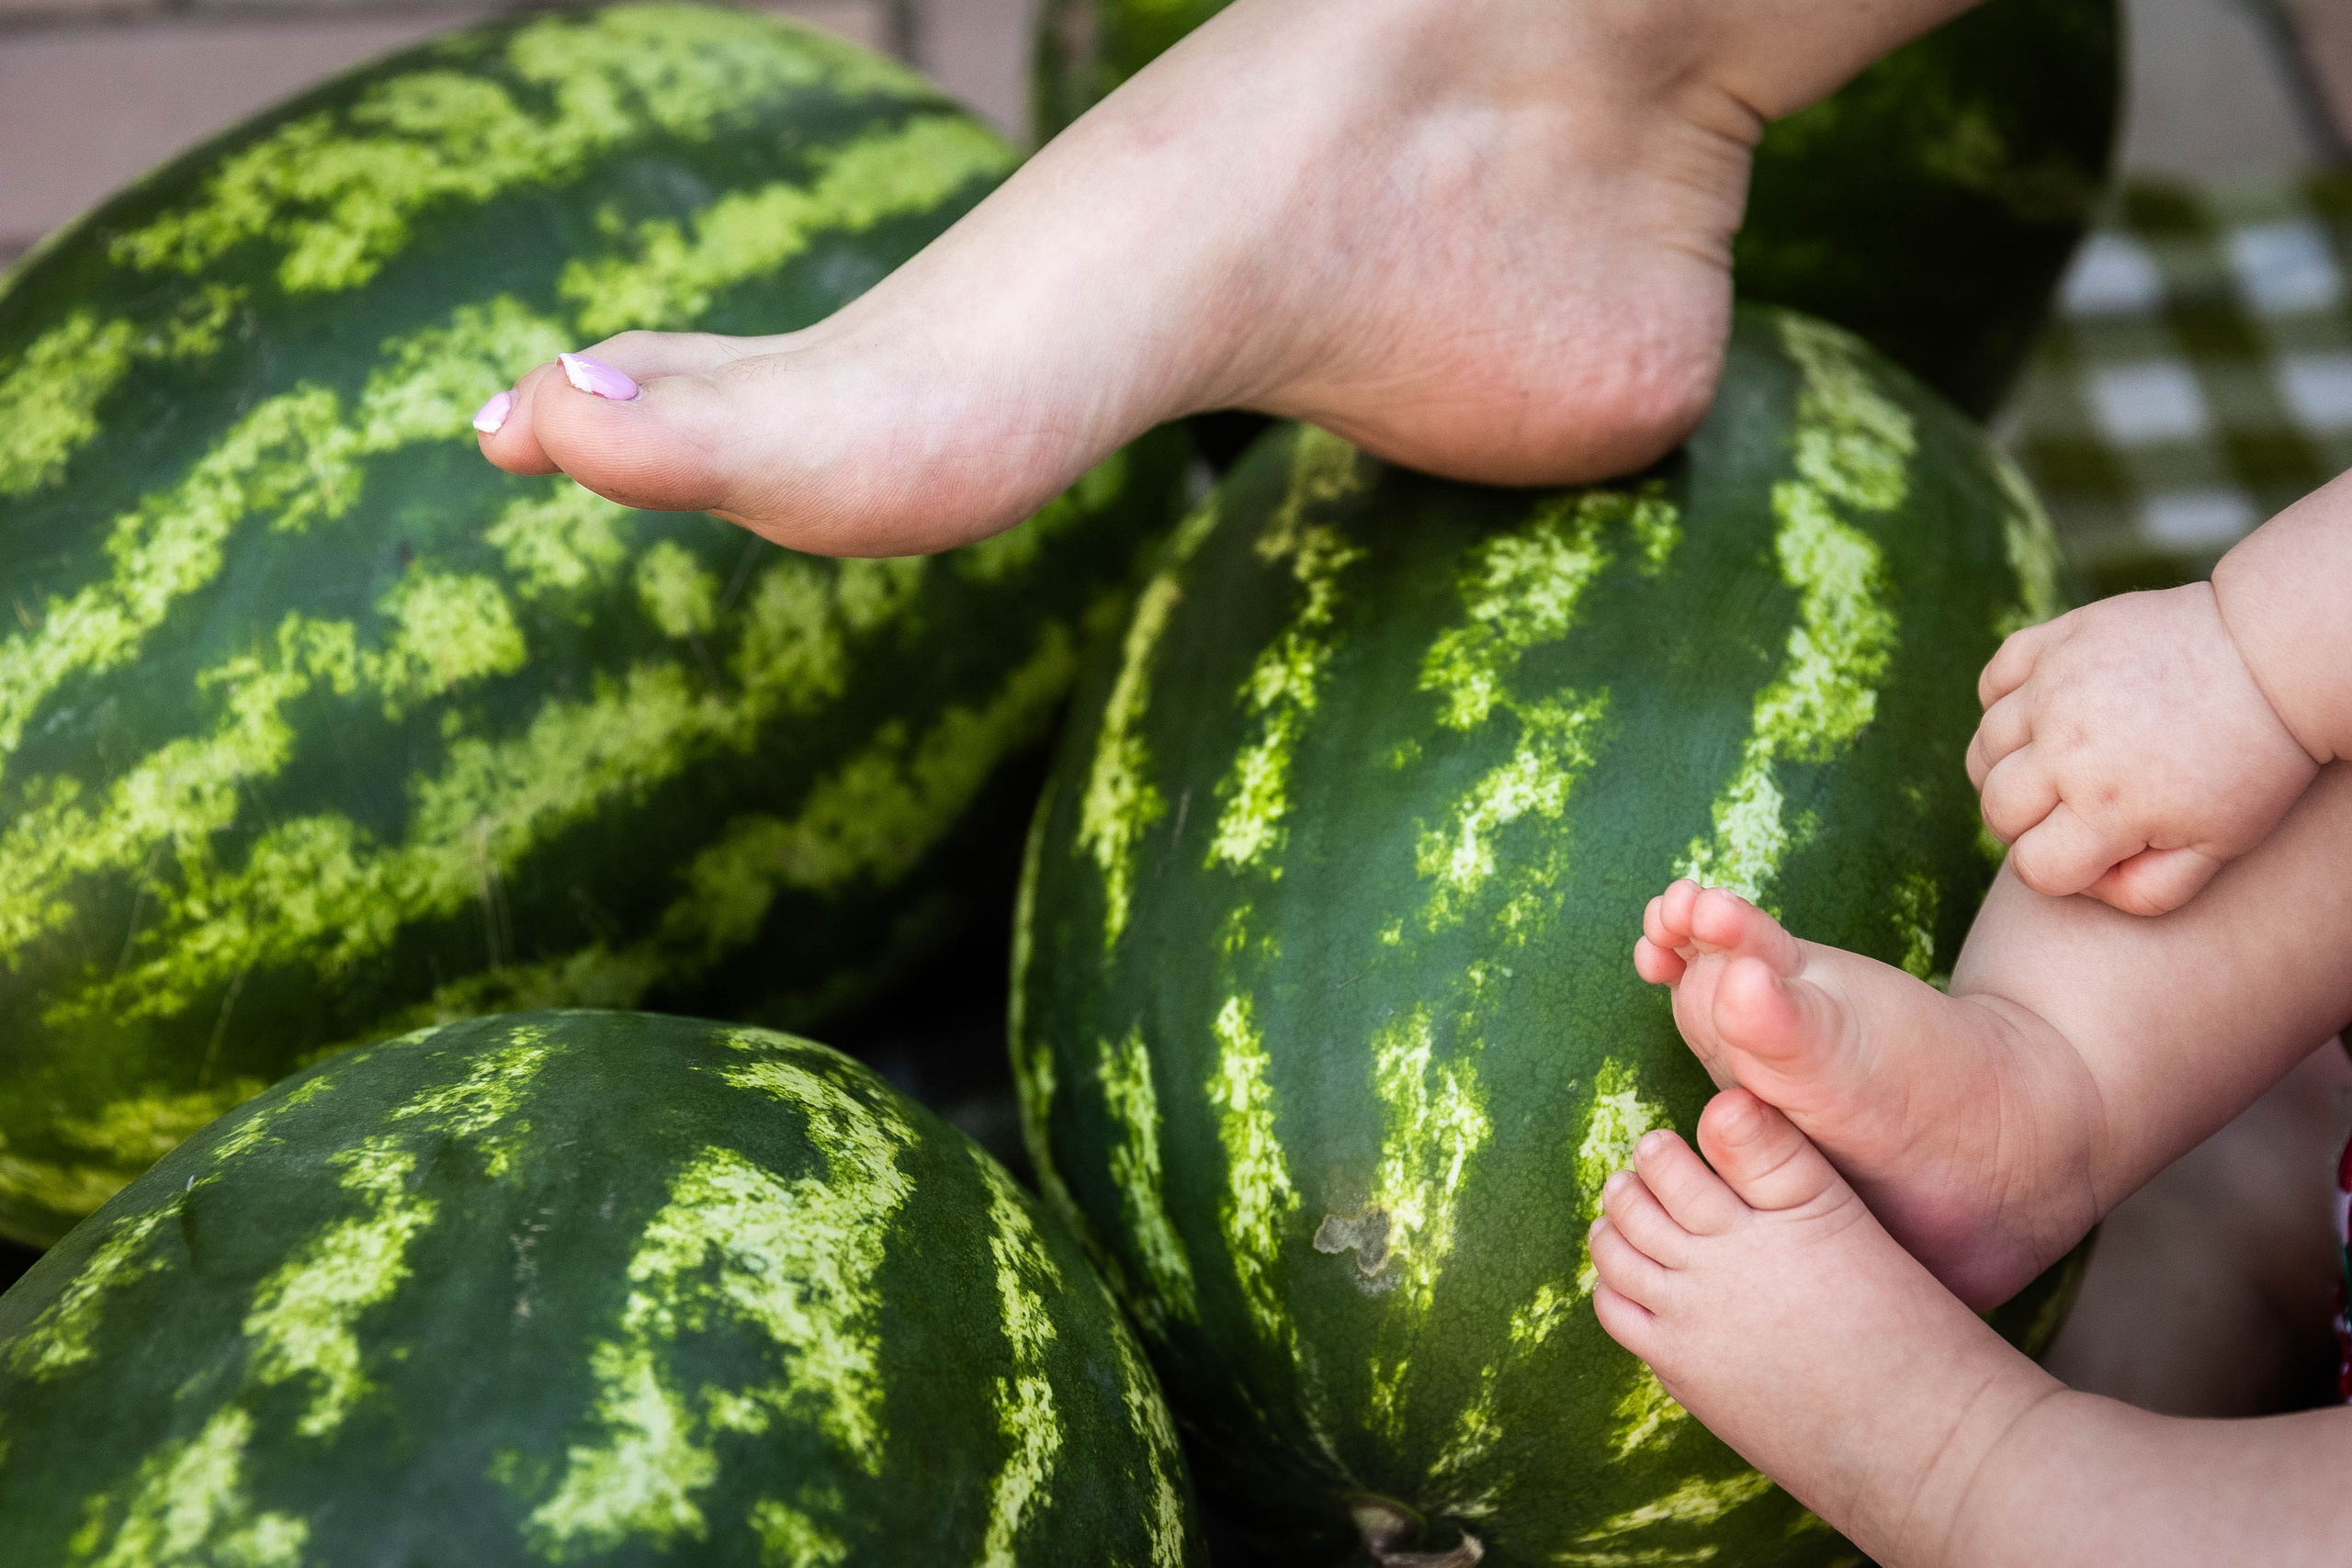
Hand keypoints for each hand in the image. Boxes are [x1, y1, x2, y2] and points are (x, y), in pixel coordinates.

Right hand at [1967, 583, 2319, 914]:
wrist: (2276, 655)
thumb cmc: (2255, 758)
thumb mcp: (2222, 845)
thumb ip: (2150, 889)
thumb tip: (2086, 886)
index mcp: (2110, 806)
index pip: (2033, 867)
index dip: (2058, 871)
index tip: (2091, 854)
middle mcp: (2068, 747)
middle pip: (1996, 808)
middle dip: (2024, 825)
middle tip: (2066, 815)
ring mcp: (2055, 686)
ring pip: (1985, 746)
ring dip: (2009, 767)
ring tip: (2052, 768)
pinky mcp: (2057, 639)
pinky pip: (1994, 680)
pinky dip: (2005, 703)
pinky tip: (2042, 716)